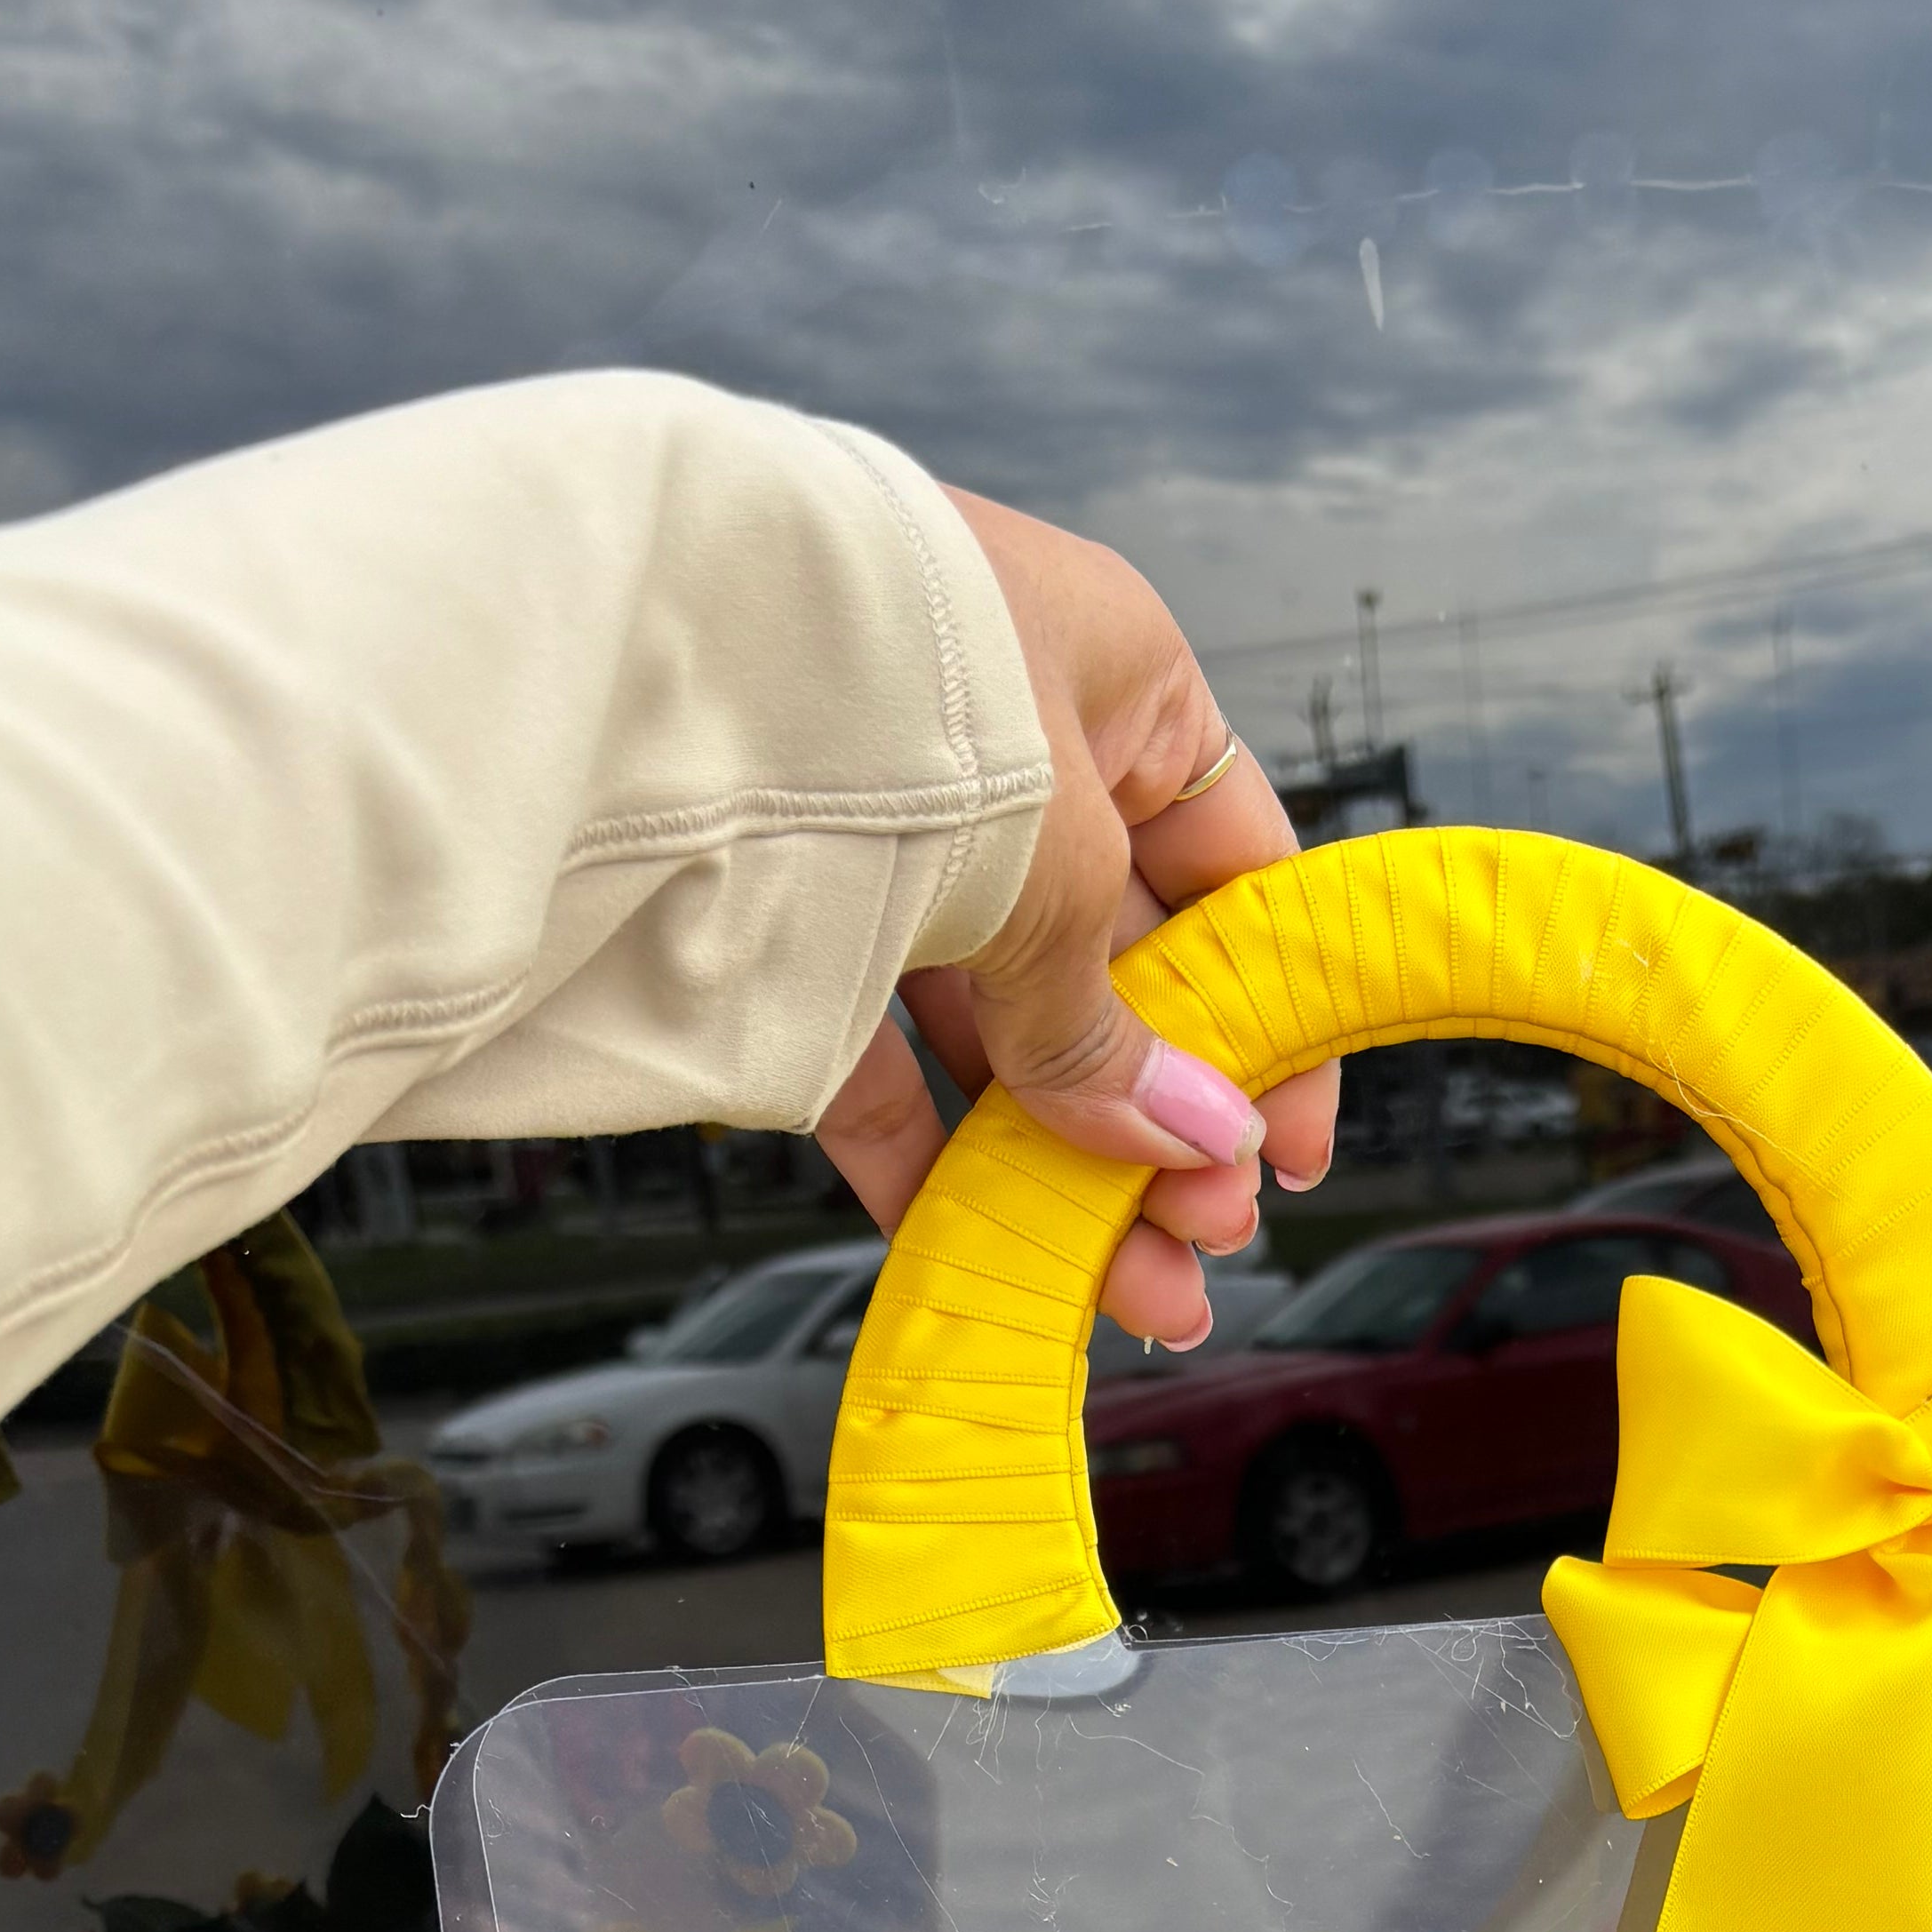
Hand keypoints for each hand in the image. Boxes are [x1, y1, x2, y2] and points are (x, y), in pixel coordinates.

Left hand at [815, 489, 1338, 1348]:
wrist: (649, 640)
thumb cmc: (893, 688)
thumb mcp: (1049, 871)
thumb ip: (1107, 1025)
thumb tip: (1196, 1140)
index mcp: (1114, 681)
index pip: (1229, 866)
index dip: (1272, 1013)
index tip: (1282, 1141)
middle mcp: (1011, 753)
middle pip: (1119, 969)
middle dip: (1165, 1121)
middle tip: (1199, 1243)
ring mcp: (898, 836)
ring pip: (1001, 1029)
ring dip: (1060, 1169)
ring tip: (1114, 1291)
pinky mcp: (786, 914)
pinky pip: (874, 1055)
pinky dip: (923, 1156)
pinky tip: (972, 1250)